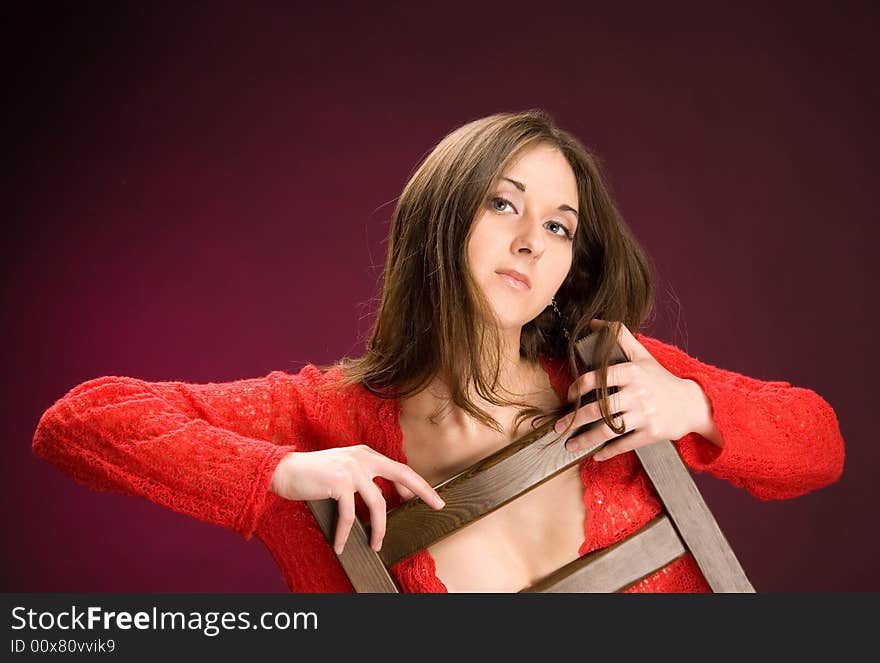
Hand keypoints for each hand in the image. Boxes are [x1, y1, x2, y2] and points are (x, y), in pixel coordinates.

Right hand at [270, 445, 444, 553]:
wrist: (284, 471)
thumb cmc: (313, 474)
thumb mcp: (343, 469)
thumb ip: (364, 478)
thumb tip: (386, 499)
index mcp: (366, 454)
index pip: (400, 468)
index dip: (417, 483)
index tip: (430, 497)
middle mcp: (363, 458)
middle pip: (402, 475)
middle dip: (423, 491)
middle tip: (437, 505)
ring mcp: (352, 469)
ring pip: (377, 505)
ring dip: (378, 530)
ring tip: (375, 545)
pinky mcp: (339, 483)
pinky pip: (349, 515)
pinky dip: (345, 533)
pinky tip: (341, 543)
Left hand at [554, 319, 704, 460]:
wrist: (692, 404)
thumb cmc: (661, 380)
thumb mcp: (643, 355)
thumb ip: (620, 336)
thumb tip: (595, 323)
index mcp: (632, 372)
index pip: (597, 379)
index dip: (577, 388)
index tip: (569, 396)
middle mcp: (637, 393)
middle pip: (598, 408)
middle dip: (574, 419)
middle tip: (558, 427)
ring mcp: (644, 415)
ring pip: (608, 429)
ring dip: (585, 439)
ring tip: (570, 444)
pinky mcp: (651, 433)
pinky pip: (624, 444)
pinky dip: (608, 451)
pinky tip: (596, 454)